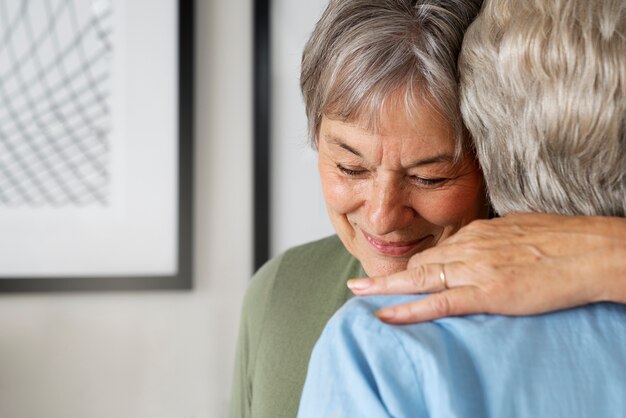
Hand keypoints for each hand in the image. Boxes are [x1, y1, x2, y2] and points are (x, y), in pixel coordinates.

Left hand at [347, 213, 625, 323]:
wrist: (590, 251)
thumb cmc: (562, 240)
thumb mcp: (520, 230)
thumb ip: (495, 239)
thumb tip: (485, 245)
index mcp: (478, 232)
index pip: (435, 250)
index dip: (411, 264)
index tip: (393, 271)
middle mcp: (469, 246)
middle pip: (418, 263)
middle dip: (387, 274)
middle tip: (359, 282)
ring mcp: (475, 269)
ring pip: (419, 279)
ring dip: (385, 287)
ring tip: (358, 292)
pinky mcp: (487, 292)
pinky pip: (438, 303)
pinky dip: (408, 310)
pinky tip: (385, 314)